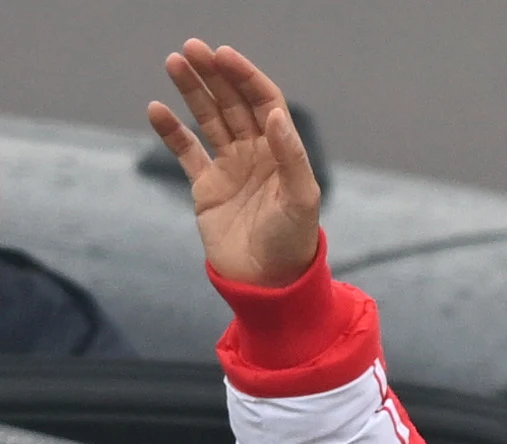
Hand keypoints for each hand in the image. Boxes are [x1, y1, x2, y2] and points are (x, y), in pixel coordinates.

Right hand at [146, 40, 320, 287]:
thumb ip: (291, 156)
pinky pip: (186, 151)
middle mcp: (257, 154)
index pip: (265, 102)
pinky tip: (157, 109)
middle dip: (214, 75)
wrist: (267, 283)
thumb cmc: (293, 243)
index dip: (246, 77)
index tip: (224, 56)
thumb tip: (276, 114)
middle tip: (192, 48)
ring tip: (174, 62)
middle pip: (234, 104)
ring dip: (193, 91)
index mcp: (283, 152)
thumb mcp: (301, 200)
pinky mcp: (207, 187)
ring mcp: (231, 168)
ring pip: (209, 120)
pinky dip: (171, 131)